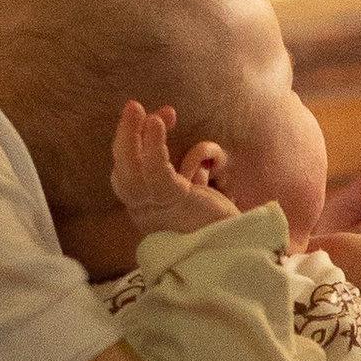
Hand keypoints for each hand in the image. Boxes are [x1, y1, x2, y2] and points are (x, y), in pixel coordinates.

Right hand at [110, 100, 234, 235]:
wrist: (236, 254)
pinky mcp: (174, 205)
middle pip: (123, 173)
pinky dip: (153, 146)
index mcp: (149, 211)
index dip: (135, 146)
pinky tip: (157, 122)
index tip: (155, 120)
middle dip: (124, 137)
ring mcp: (156, 211)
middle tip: (132, 106)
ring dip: (132, 135)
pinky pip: (156, 173)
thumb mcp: (200, 201)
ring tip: (137, 108)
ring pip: (131, 172)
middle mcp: (147, 213)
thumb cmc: (221, 229)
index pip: (130, 177)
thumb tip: (196, 164)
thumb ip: (191, 182)